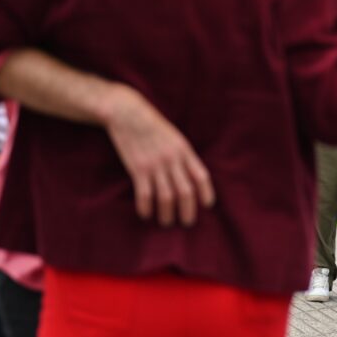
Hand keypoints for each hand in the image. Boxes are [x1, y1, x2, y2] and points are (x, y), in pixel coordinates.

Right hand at [103, 86, 214, 227]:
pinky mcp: (138, 168)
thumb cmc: (153, 126)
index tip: (207, 205)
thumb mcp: (176, 138)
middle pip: (186, 192)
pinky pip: (144, 194)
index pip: (201, 176)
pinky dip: (146, 208)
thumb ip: (183, 156)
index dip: (206, 193)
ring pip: (166, 197)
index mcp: (185, 151)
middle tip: (187, 223)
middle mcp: (172, 160)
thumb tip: (191, 176)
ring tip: (166, 223)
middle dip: (188, 211)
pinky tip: (146, 215)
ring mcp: (155, 165)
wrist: (129, 114)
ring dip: (167, 214)